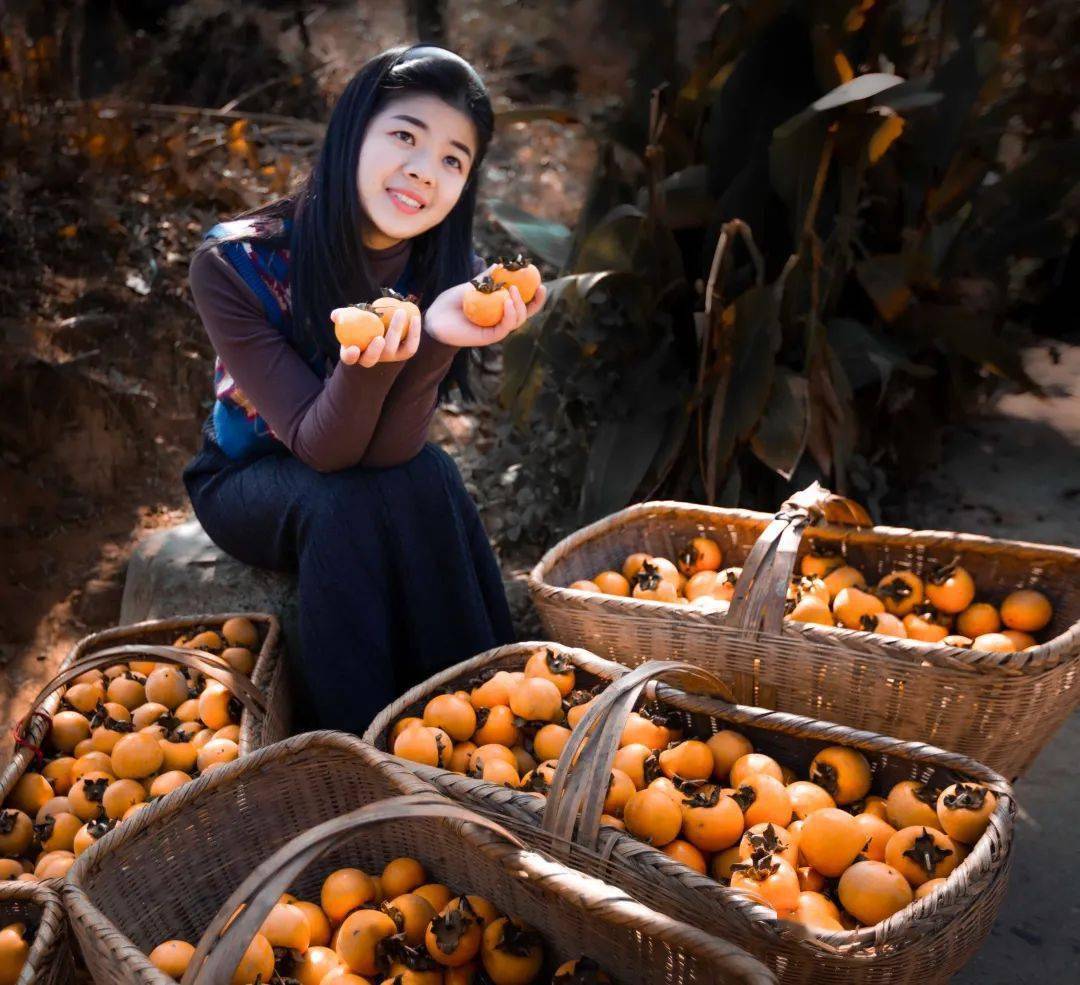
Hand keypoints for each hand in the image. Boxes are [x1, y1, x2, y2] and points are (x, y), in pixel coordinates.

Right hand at [334, 307, 421, 366]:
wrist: (381, 326)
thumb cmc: (361, 322)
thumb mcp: (350, 318)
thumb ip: (342, 316)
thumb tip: (335, 315)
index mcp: (354, 353)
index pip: (349, 359)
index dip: (350, 356)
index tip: (353, 349)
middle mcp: (371, 358)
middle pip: (372, 358)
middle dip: (376, 350)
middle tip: (379, 337)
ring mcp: (388, 357)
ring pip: (392, 351)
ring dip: (396, 333)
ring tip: (400, 313)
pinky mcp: (403, 353)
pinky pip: (410, 346)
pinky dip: (414, 333)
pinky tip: (414, 317)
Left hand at [423, 266, 547, 347]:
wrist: (436, 316)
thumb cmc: (453, 302)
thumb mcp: (473, 286)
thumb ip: (488, 277)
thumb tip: (502, 264)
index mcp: (501, 309)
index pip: (523, 303)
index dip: (535, 295)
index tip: (540, 280)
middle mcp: (502, 320)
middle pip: (526, 313)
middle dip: (536, 302)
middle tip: (540, 287)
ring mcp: (496, 329)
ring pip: (518, 320)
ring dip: (520, 305)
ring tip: (513, 290)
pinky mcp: (489, 337)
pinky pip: (505, 327)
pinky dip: (510, 315)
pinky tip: (508, 302)